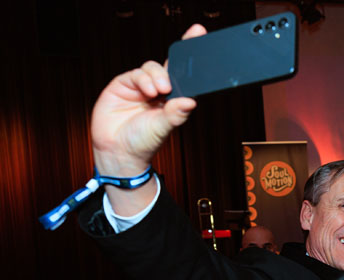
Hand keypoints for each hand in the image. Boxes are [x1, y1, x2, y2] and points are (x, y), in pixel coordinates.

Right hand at [91, 24, 206, 177]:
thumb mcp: (163, 128)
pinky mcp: (124, 84)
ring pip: (154, 68)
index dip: (194, 61)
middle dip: (182, 51)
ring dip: (158, 76)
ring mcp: (142, 86)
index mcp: (174, 100)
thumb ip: (176, 114)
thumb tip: (191, 101)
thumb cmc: (143, 142)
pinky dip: (144, 80)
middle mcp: (160, 91)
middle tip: (190, 45)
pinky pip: (137, 74)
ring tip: (160, 91)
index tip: (202, 41)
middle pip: (172, 65)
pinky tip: (148, 91)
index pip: (186, 77)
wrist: (117, 151)